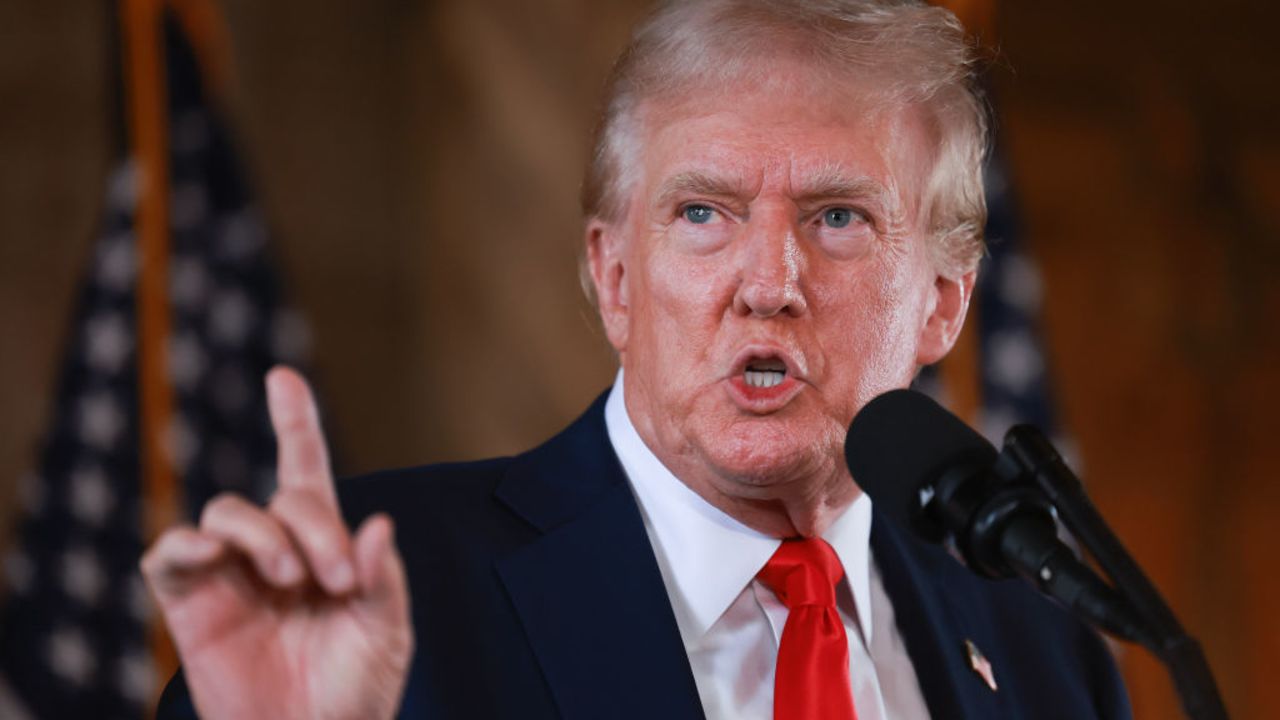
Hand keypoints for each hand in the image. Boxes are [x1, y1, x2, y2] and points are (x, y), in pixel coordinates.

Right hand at [141, 367, 412, 719]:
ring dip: (263, 534)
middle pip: (282, 497)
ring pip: (228, 511)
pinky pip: (171, 554)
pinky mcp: (191, 605)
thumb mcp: (385, 633)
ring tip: (290, 577)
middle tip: (335, 578)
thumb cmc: (354, 693)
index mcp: (323, 549)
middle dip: (315, 527)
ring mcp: (230, 576)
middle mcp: (274, 551)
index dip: (295, 422)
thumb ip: (382, 577)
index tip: (283, 377)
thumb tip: (378, 522)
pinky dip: (189, 543)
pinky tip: (215, 552)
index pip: (306, 472)